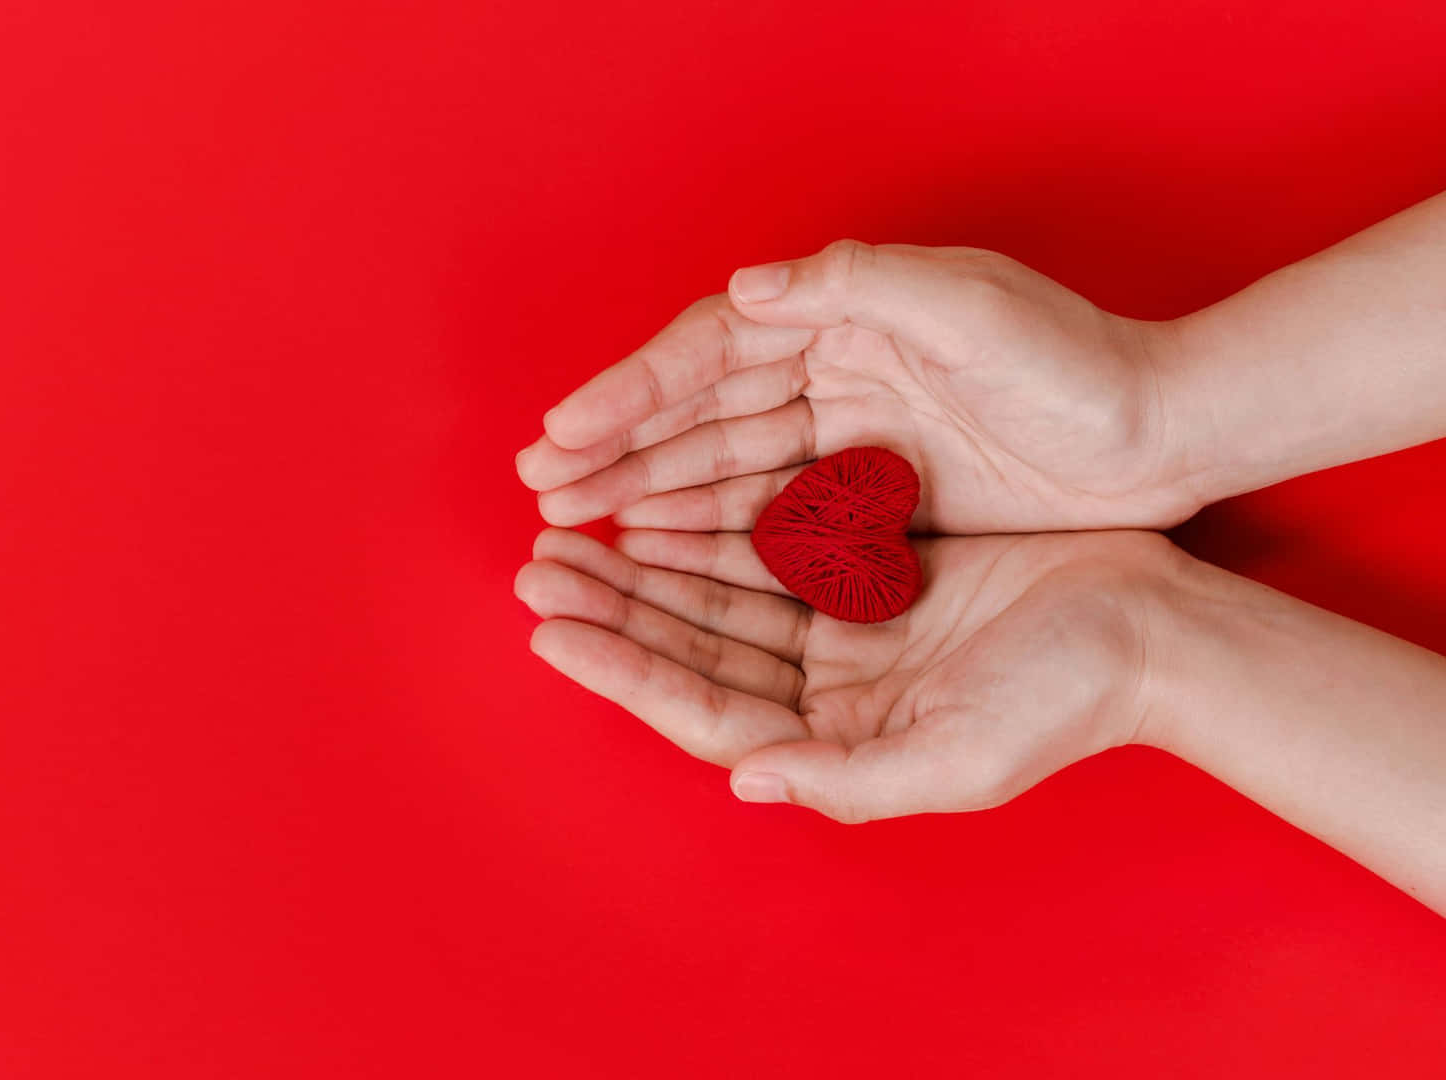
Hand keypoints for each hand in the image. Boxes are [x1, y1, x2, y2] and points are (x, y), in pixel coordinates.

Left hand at [514, 525, 1178, 820]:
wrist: (1153, 628)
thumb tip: (744, 779)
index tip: (547, 631)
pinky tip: (656, 506)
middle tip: (535, 566)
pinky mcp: (865, 576)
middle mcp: (821, 693)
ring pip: (714, 598)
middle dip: (611, 610)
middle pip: (690, 650)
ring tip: (569, 534)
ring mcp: (840, 633)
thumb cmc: (1065, 697)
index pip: (699, 707)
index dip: (621, 669)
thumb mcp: (959, 756)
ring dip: (644, 569)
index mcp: (831, 742)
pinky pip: (764, 551)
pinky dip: (708, 532)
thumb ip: (846, 777)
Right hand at [516, 240, 1200, 533]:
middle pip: (700, 412)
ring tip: (574, 522)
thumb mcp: (971, 306)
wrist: (1163, 433)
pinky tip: (657, 547)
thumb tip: (744, 288)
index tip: (563, 431)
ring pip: (724, 465)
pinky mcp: (877, 493)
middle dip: (617, 448)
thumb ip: (858, 286)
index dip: (632, 390)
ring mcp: (850, 434)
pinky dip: (711, 528)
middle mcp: (833, 370)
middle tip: (539, 487)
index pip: (710, 351)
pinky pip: (772, 511)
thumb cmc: (1075, 362)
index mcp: (842, 316)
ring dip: (648, 491)